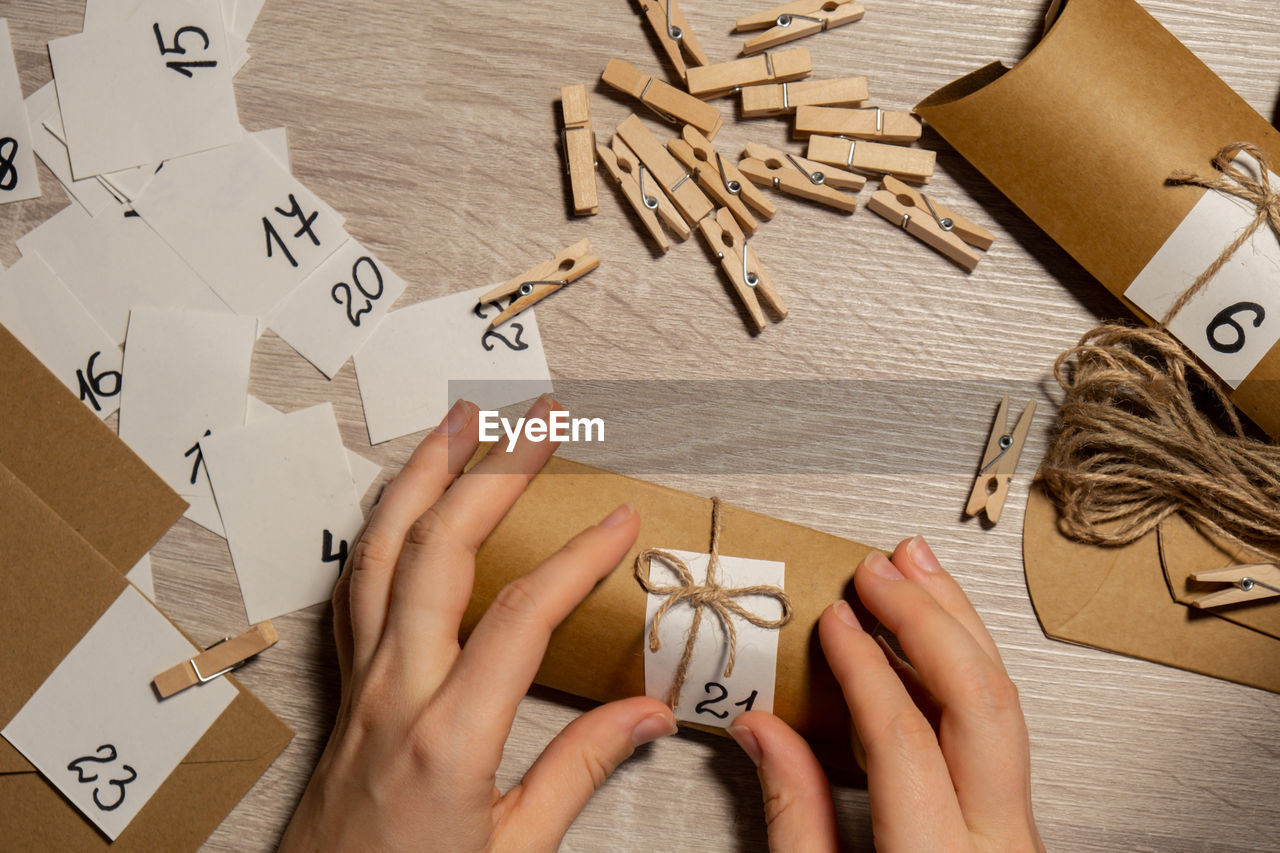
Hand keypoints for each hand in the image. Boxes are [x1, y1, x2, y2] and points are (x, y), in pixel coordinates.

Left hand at [280, 396, 675, 851]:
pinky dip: (384, 524)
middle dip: (493, 471)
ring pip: (381, 550)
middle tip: (540, 420)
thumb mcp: (517, 851)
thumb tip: (650, 714)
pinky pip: (356, 582)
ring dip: (423, 474)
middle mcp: (395, 689)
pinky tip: (406, 495)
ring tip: (460, 419)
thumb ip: (581, 772)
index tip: (621, 520)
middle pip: (440, 550)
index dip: (576, 558)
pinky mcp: (345, 683)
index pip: (520, 616)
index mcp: (448, 735)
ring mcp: (360, 678)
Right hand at [729, 537, 1043, 851]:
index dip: (863, 667)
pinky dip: (962, 666)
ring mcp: (1017, 829)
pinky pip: (997, 725)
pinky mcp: (1015, 820)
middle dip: (927, 619)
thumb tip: (761, 727)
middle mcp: (1000, 840)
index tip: (833, 622)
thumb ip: (795, 812)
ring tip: (916, 572)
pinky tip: (929, 637)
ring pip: (1003, 703)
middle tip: (882, 571)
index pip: (904, 736)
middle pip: (978, 701)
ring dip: (955, 627)